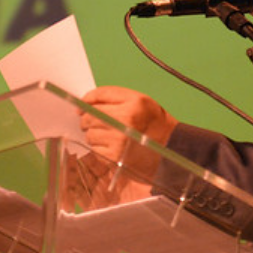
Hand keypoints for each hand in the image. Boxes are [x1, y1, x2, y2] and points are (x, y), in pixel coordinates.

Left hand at [73, 86, 178, 204]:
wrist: (170, 147)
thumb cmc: (153, 121)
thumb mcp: (139, 99)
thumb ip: (112, 95)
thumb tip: (83, 102)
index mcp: (132, 104)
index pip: (97, 97)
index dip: (86, 102)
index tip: (82, 107)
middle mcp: (125, 122)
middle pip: (89, 117)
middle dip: (89, 120)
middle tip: (98, 123)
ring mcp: (119, 141)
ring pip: (89, 135)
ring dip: (94, 135)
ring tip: (110, 135)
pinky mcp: (115, 157)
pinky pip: (95, 150)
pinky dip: (100, 148)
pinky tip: (113, 146)